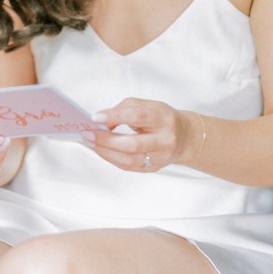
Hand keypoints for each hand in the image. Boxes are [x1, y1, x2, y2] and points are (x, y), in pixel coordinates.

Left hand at [82, 98, 199, 172]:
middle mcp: (164, 139)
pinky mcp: (154, 168)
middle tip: (88, 134)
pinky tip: (102, 151)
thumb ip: (124, 109)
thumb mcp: (147, 105)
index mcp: (163, 118)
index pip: (137, 116)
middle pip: (132, 144)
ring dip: (106, 152)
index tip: (95, 117)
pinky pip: (129, 166)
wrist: (184, 136)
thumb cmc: (161, 118)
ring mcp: (160, 157)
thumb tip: (102, 122)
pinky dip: (112, 158)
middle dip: (106, 140)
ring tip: (91, 143)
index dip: (115, 116)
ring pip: (130, 160)